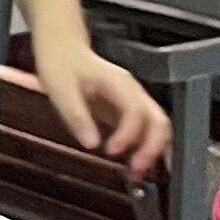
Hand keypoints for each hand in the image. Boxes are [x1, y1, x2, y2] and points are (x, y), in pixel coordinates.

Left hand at [34, 44, 172, 180]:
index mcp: (119, 84)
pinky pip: (146, 129)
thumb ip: (77, 116)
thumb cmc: (62, 63)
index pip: (136, 111)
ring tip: (138, 172)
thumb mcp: (61, 89)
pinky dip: (146, 147)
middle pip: (158, 120)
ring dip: (153, 150)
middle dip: (153, 147)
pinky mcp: (127, 109)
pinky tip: (136, 162)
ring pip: (157, 126)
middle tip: (137, 169)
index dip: (128, 134)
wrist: (62, 47)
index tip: (112, 151)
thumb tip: (91, 142)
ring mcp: (132, 100)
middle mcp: (132, 92)